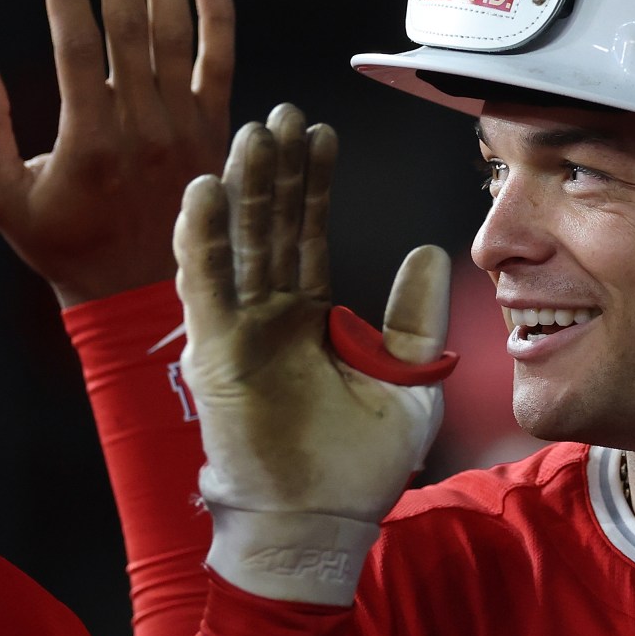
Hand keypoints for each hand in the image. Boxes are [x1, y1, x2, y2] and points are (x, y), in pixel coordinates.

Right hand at [0, 0, 234, 305]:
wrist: (141, 294)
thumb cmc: (62, 246)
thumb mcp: (3, 200)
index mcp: (87, 139)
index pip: (76, 46)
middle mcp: (141, 125)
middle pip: (129, 25)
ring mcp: (184, 126)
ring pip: (176, 34)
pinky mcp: (215, 131)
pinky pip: (221, 64)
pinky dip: (219, 17)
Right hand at [177, 105, 450, 604]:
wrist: (322, 523)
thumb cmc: (361, 465)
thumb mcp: (409, 379)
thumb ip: (414, 316)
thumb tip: (430, 251)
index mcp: (307, 317)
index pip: (307, 233)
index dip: (313, 184)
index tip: (321, 132)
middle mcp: (267, 317)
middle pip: (269, 225)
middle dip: (274, 169)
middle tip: (280, 113)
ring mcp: (237, 333)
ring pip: (237, 244)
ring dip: (241, 189)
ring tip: (249, 134)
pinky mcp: (214, 354)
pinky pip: (205, 285)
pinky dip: (204, 238)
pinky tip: (206, 190)